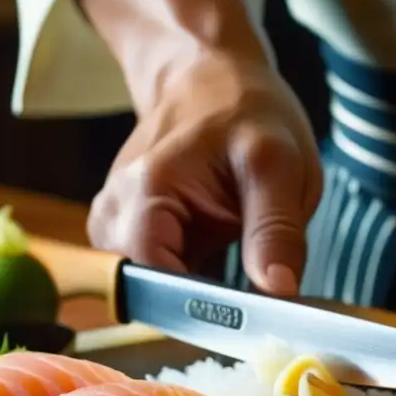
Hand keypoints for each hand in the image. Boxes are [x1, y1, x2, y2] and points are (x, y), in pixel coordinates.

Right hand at [73, 0, 320, 294]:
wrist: (212, 77)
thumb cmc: (246, 110)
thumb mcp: (280, 163)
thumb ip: (276, 229)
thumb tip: (278, 291)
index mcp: (144, 195)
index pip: (158, 288)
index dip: (207, 313)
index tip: (253, 318)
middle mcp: (115, 216)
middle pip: (156, 298)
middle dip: (211, 305)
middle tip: (258, 283)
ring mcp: (119, 227)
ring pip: (163, 295)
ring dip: (209, 292)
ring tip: (241, 249)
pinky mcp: (135, 236)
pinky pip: (167, 280)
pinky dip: (202, 279)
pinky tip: (226, 249)